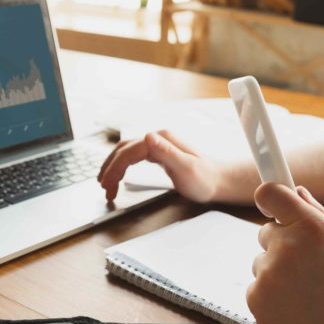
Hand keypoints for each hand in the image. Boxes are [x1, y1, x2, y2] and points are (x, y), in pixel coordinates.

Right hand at [97, 129, 221, 202]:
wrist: (220, 182)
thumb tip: (147, 136)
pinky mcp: (160, 154)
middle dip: (109, 167)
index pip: (129, 151)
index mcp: (162, 140)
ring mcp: (159, 145)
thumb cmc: (206, 179)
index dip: (115, 168)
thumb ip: (166, 152)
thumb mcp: (186, 168)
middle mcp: (159, 139)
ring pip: (127, 152)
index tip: (108, 186)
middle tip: (103, 187)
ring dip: (113, 166)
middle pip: (124, 149)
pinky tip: (119, 176)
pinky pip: (134, 157)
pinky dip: (123, 167)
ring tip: (106, 184)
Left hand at [247, 183, 323, 323]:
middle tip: (307, 268)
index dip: (268, 197)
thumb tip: (298, 192)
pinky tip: (295, 308)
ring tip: (306, 294)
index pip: (271, 193)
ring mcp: (267, 273)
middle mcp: (286, 246)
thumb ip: (319, 216)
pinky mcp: (255, 298)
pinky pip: (257, 286)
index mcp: (312, 228)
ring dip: (277, 272)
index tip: (270, 203)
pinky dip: (270, 296)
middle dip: (281, 244)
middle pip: (266, 231)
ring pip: (261, 261)